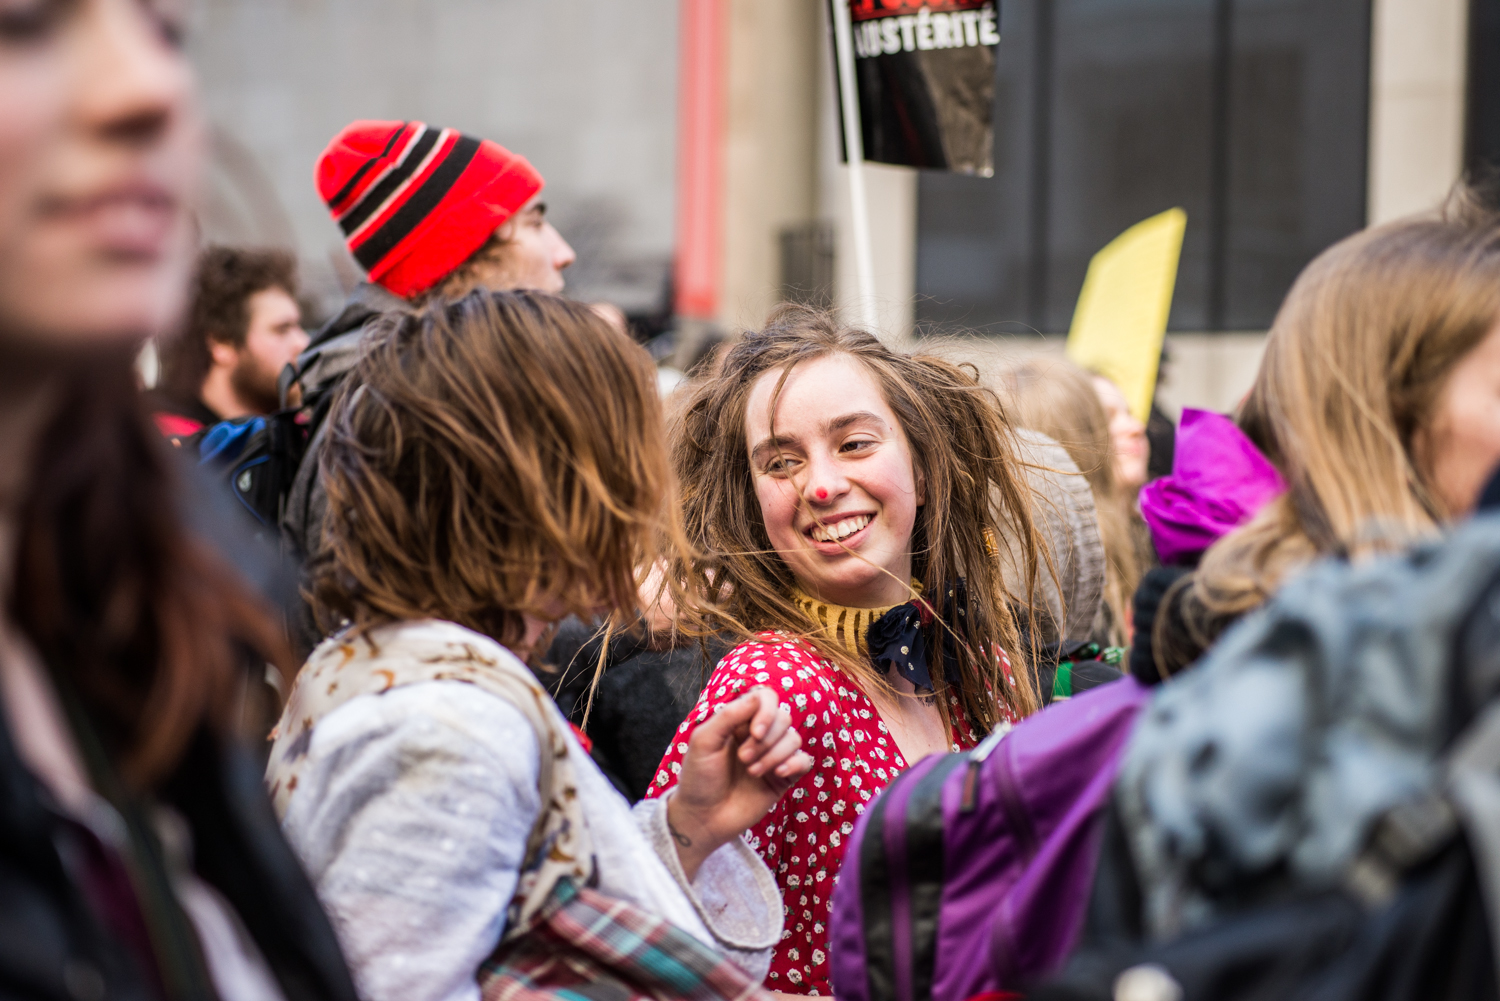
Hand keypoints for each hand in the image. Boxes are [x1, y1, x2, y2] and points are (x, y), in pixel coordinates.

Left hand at [666, 687, 811, 879]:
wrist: (703, 817)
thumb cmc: (698, 778)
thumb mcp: (704, 742)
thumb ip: (729, 716)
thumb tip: (757, 697)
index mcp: (739, 721)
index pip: (766, 698)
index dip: (767, 710)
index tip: (755, 731)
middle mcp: (759, 735)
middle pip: (783, 717)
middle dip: (766, 739)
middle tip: (743, 759)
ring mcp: (773, 756)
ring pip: (794, 738)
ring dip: (774, 755)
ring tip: (751, 772)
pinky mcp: (783, 778)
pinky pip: (804, 760)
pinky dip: (795, 763)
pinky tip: (778, 774)